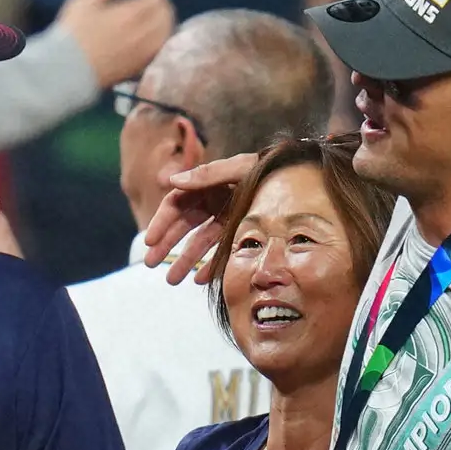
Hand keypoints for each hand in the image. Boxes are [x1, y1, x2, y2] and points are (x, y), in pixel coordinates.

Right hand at [56, 0, 174, 88]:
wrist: (70, 70)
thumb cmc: (74, 33)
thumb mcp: (85, 1)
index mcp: (129, 13)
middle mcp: (141, 33)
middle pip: (166, 17)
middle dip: (164, 9)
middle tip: (159, 7)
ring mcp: (142, 52)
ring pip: (166, 35)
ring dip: (166, 27)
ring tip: (160, 24)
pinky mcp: (139, 67)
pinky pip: (159, 52)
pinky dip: (160, 44)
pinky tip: (154, 42)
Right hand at [142, 154, 258, 283]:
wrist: (300, 179)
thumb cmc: (268, 169)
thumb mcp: (238, 168)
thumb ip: (207, 174)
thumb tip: (172, 180)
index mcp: (207, 186)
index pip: (176, 204)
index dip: (162, 222)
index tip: (150, 241)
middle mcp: (214, 203)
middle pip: (183, 226)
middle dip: (166, 246)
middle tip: (151, 265)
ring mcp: (227, 220)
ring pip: (199, 243)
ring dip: (184, 261)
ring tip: (172, 280)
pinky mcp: (240, 233)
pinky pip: (220, 252)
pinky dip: (210, 266)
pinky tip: (199, 280)